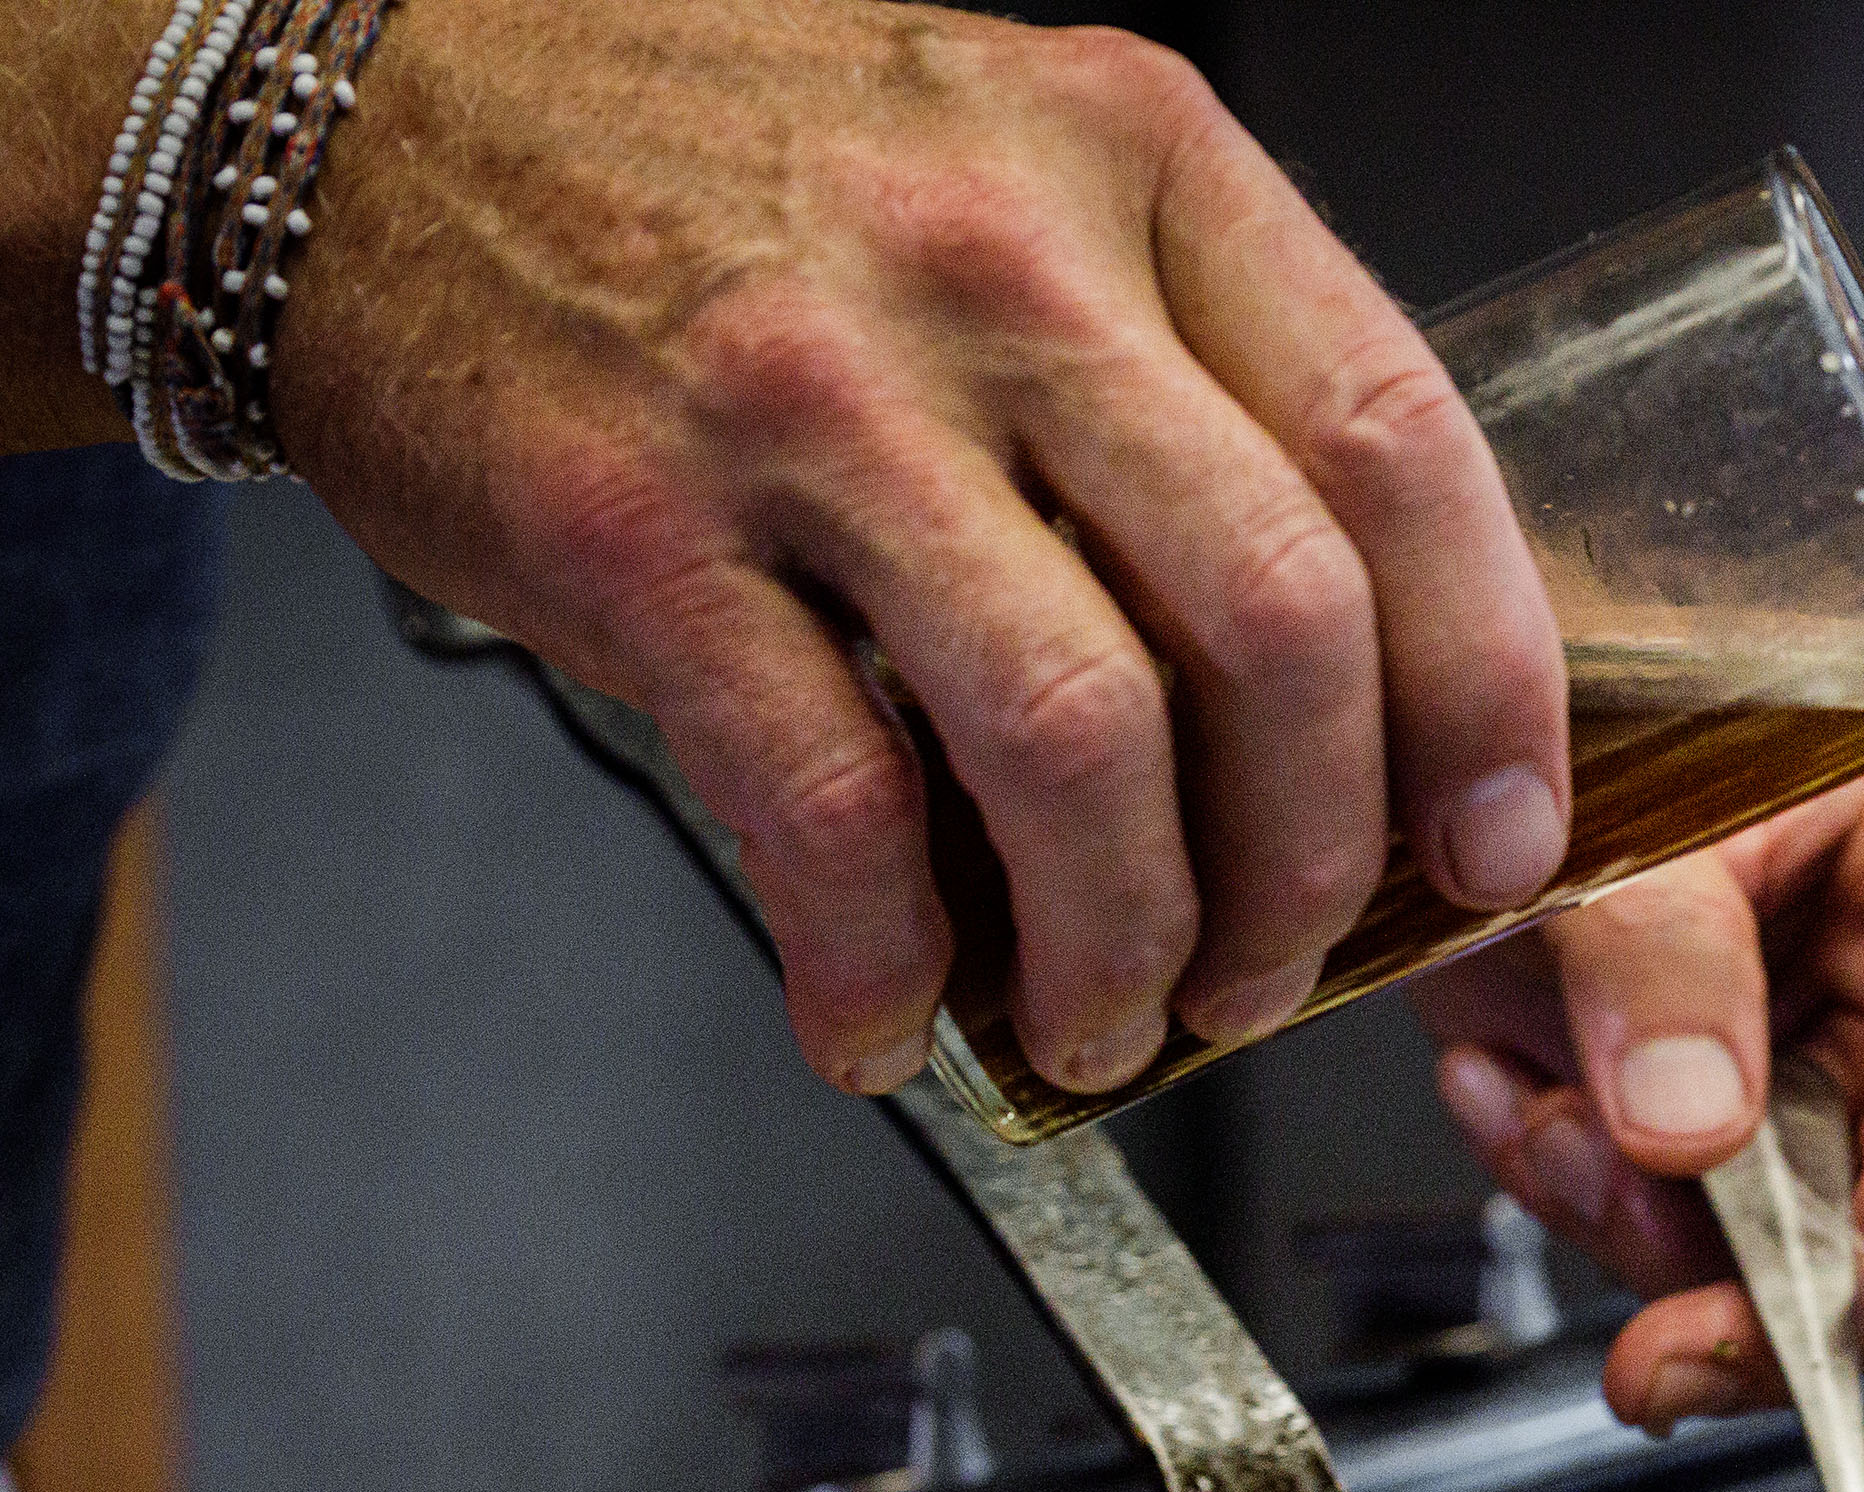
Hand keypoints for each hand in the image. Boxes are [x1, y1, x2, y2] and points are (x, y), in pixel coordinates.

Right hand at [274, 3, 1566, 1093]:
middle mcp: (997, 261)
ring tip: (1109, 1018)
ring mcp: (816, 393)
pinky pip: (828, 809)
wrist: (366, 102)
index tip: (1497, 841)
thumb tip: (1346, 688)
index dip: (1485, 689)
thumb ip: (1186, 379)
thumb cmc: (720, 168)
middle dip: (1310, 861)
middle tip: (1279, 965)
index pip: (1400, 449)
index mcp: (1136, 165)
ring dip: (1123, 942)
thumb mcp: (1015, 178)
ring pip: (1079, 741)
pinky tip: (886, 1018)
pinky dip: (880, 964)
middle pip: (1275, 624)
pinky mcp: (639, 524)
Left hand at [1417, 773, 1863, 1432]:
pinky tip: (1515, 1109)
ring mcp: (1826, 1094)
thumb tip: (1694, 1135)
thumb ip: (1659, 958)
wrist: (1440, 801)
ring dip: (1679, 1263)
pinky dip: (1597, 1218)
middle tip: (1694, 1349)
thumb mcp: (1613, 820)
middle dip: (1824, 1294)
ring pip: (1829, 1271)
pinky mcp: (1730, 1164)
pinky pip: (1701, 1263)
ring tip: (1548, 1139)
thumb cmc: (1567, 756)